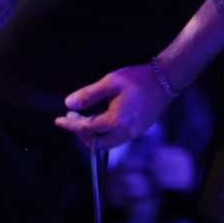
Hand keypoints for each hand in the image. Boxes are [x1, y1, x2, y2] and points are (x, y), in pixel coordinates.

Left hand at [54, 63, 172, 149]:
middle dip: (81, 133)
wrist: (166, 80)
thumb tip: (68, 104)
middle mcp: (125, 132)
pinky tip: (101, 121)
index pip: (86, 129)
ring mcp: (134, 133)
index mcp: (116, 121)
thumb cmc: (138, 78)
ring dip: (93, 136)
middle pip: (96, 143)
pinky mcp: (139, 131)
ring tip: (84, 120)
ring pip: (107, 144)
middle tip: (71, 118)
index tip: (58, 120)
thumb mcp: (111, 82)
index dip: (70, 125)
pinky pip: (117, 140)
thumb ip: (89, 94)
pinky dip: (105, 135)